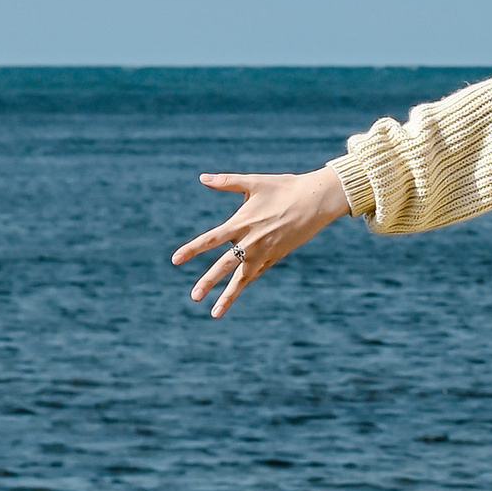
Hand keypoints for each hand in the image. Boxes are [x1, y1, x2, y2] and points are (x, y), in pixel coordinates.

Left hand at [172, 164, 349, 316]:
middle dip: (208, 282)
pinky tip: (234, 293)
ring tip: (214, 313)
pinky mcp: (276, 256)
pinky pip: (257, 273)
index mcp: (242, 222)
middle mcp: (252, 241)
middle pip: (225, 265)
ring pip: (242, 278)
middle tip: (194, 296)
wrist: (317, 201)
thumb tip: (202, 177)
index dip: (192, 249)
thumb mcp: (255, 182)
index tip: (175, 260)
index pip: (211, 239)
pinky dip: (244, 283)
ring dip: (228, 295)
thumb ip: (226, 181)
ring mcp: (265, 252)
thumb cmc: (284, 187)